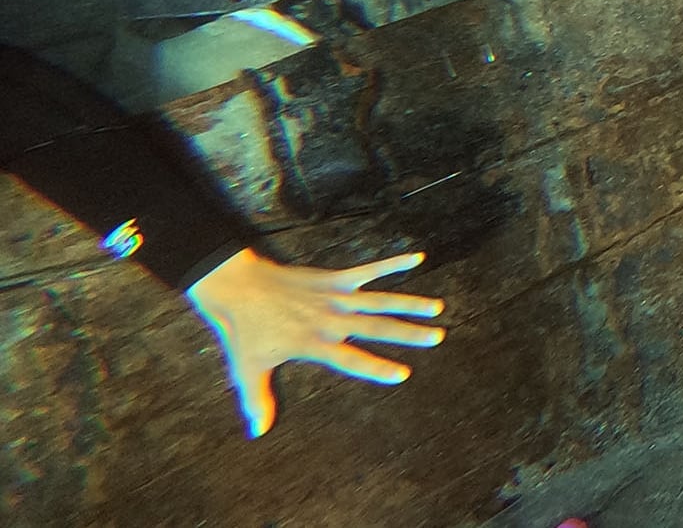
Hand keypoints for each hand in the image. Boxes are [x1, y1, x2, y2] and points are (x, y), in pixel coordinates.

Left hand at [185, 248, 446, 438]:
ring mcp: (333, 296)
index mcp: (312, 343)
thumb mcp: (247, 369)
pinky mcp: (332, 278)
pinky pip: (367, 270)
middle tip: (437, 337)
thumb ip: (257, 400)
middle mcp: (329, 319)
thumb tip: (258, 432)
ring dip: (408, 303)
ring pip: (378, 300)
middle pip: (375, 326)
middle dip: (408, 333)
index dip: (377, 367)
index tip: (403, 374)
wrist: (237, 287)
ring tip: (436, 308)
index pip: (351, 358)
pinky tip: (418, 257)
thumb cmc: (243, 331)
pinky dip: (392, 264)